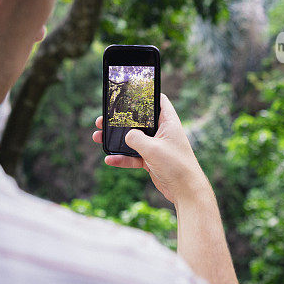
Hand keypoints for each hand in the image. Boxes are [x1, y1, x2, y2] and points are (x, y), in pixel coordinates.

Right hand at [92, 93, 210, 206]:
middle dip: (120, 120)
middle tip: (104, 119)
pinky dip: (122, 158)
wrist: (185, 191)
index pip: (158, 100)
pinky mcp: (151, 160)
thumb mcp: (152, 148)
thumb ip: (136, 138)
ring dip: (116, 139)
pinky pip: (133, 156)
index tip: (128, 92)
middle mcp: (162, 132)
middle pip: (139, 120)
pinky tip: (109, 160)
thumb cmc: (175, 165)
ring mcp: (156, 146)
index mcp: (168, 122)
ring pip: (133, 139)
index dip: (145, 94)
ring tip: (98, 137)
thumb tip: (126, 135)